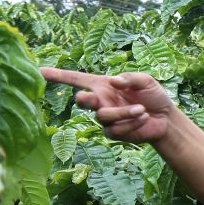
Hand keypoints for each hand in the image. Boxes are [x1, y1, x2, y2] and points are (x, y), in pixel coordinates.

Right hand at [40, 67, 174, 143]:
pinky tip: (143, 119)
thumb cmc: (153, 96)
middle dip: (85, 99)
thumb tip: (114, 80)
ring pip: (104, 116)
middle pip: (82, 101)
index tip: (39, 71)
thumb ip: (131, 78)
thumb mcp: (146, 81)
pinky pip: (115, 129)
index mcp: (103, 85)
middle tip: (91, 98)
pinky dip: (131, 123)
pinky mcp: (112, 132)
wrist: (165, 119)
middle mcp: (100, 101)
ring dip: (124, 112)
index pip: (76, 79)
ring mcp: (104, 118)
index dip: (58, 75)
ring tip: (142, 110)